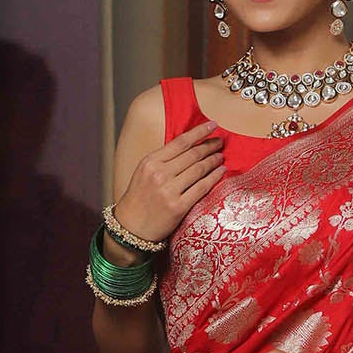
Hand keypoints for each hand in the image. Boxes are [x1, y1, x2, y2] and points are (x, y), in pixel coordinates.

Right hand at [113, 119, 225, 245]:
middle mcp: (160, 174)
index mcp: (151, 162)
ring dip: (213, 160)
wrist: (131, 227)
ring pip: (199, 170)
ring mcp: (169, 191)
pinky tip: (221, 171)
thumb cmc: (139, 198)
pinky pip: (201, 188)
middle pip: (192, 155)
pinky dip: (214, 178)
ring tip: (221, 156)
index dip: (199, 132)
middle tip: (221, 141)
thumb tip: (188, 146)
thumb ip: (163, 159)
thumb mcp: (144, 172)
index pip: (180, 142)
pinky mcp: (178, 207)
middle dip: (210, 146)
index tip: (212, 125)